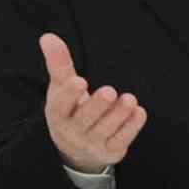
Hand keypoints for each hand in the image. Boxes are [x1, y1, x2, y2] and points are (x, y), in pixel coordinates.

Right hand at [39, 33, 147, 173]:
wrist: (76, 149)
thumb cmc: (69, 109)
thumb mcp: (61, 87)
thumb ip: (59, 64)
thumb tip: (48, 37)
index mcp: (58, 114)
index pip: (61, 106)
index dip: (69, 95)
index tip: (79, 81)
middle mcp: (73, 131)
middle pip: (85, 120)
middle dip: (97, 106)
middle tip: (109, 91)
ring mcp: (92, 143)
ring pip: (106, 130)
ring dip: (119, 115)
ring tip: (130, 99)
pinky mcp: (110, 151)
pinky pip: (121, 140)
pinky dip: (131, 127)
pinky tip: (140, 112)